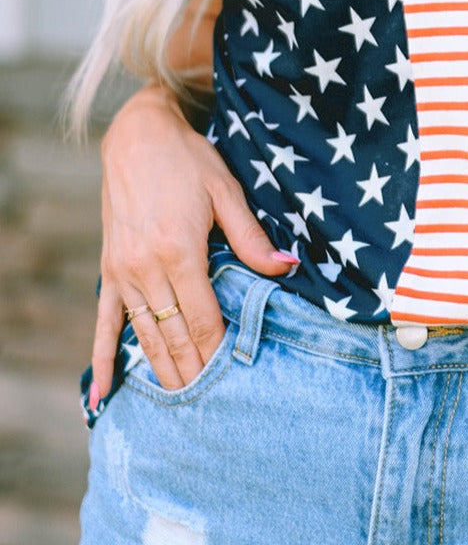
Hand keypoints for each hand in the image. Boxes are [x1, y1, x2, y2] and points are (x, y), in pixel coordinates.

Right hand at [89, 84, 296, 401]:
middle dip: (194, 372)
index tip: (234, 381)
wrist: (138, 136)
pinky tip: (104, 396)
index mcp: (179, 251)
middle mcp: (145, 267)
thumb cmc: (189, 160)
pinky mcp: (110, 269)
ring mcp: (123, 272)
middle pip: (174, 335)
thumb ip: (252, 238)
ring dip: (162, 371)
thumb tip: (287, 269)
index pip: (204, 318)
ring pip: (144, 335)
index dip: (219, 352)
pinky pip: (104, 323)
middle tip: (214, 408)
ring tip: (180, 406)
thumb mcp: (227, 191)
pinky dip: (103, 361)